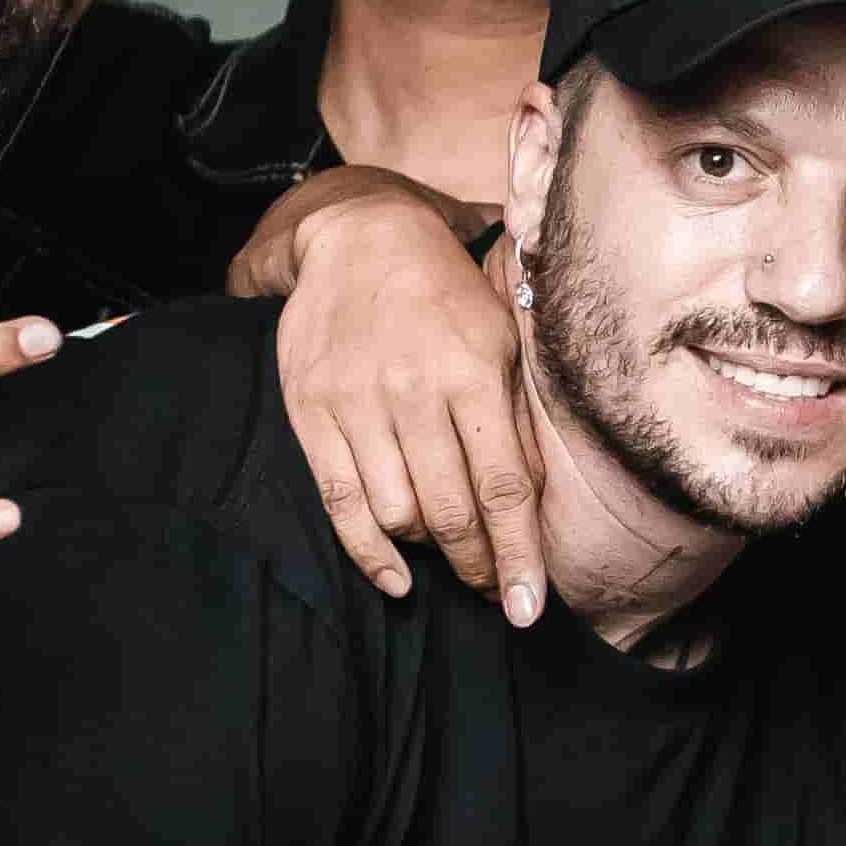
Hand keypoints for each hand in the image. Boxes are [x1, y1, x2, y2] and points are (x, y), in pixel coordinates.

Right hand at [244, 173, 541, 613]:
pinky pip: (341, 502)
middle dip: (478, 566)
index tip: (528, 608)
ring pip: (397, 514)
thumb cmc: (447, 298)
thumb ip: (515, 418)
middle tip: (494, 589)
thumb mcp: (501, 339)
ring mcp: (357, 402)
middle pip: (450, 511)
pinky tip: (397, 579)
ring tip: (449, 556)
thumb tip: (532, 506)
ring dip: (429, 552)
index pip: (503, 486)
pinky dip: (370, 553)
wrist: (361, 238)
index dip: (518, 556)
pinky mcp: (312, 411)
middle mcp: (413, 390)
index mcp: (472, 371)